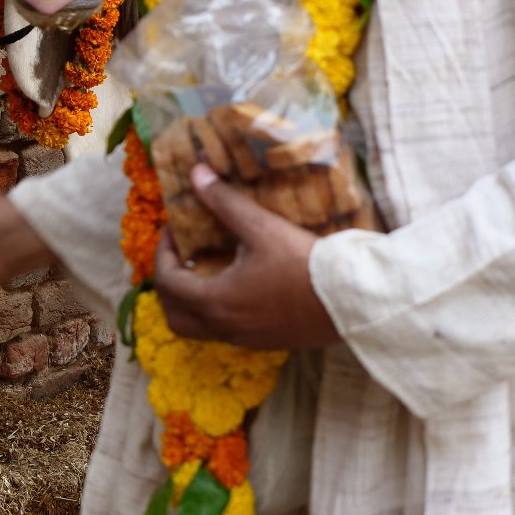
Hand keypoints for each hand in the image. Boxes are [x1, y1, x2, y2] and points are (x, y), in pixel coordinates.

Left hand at [153, 164, 340, 350]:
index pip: (167, 281)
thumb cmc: (303, 263)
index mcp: (215, 302)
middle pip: (175, 316)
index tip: (174, 230)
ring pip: (200, 327)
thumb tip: (195, 173)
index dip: (162, 252)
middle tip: (182, 256)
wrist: (351, 299)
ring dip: (194, 300)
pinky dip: (218, 309)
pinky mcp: (267, 341)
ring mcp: (246, 339)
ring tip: (208, 268)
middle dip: (171, 285)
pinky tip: (239, 282)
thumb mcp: (261, 227)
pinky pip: (227, 330)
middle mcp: (225, 327)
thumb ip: (224, 201)